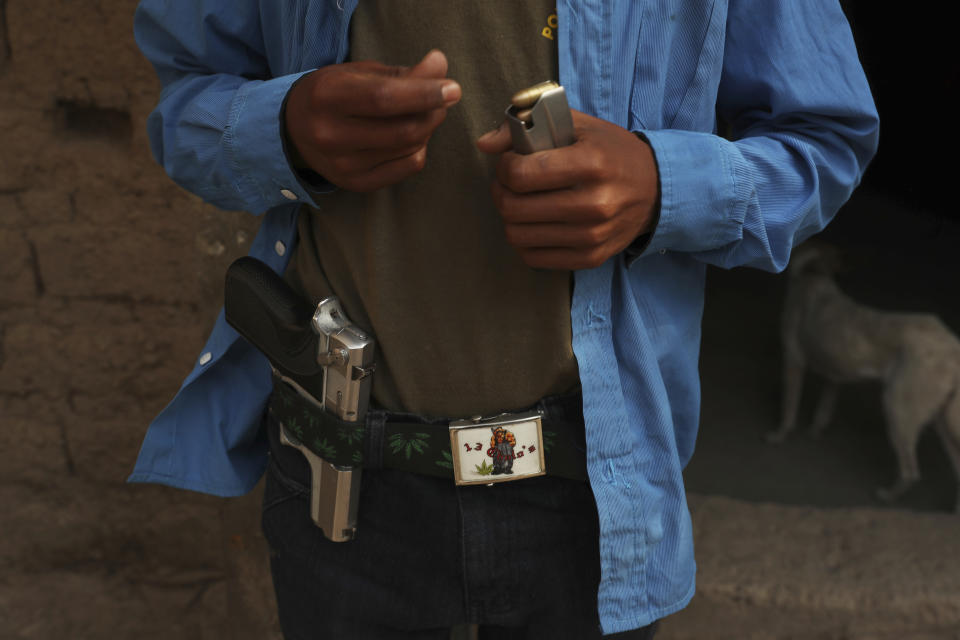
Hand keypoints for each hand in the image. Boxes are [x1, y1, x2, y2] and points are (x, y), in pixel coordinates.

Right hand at [284, 50, 460, 191]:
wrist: (294, 129)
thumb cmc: (334, 93)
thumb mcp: (361, 73)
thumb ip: (402, 73)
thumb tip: (440, 66)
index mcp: (327, 97)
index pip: (384, 98)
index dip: (424, 94)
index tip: (453, 88)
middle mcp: (330, 135)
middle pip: (402, 129)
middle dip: (433, 112)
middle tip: (442, 99)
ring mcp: (342, 165)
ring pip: (409, 148)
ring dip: (428, 128)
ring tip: (423, 113)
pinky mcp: (355, 184)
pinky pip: (407, 168)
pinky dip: (419, 149)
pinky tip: (412, 138)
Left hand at [476, 110, 657, 269]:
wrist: (656, 190)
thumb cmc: (611, 152)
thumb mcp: (578, 126)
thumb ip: (529, 124)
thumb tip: (484, 143)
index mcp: (592, 164)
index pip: (521, 174)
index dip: (504, 166)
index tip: (510, 162)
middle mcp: (594, 204)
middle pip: (514, 208)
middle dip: (501, 191)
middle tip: (509, 183)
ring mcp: (592, 236)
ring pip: (518, 235)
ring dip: (509, 217)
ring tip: (519, 201)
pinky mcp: (590, 258)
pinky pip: (533, 258)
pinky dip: (524, 240)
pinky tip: (533, 223)